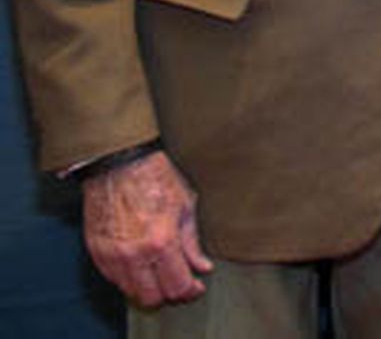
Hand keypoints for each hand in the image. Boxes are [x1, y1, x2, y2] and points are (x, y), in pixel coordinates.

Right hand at [81, 150, 212, 307]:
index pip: (177, 286)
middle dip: (169, 293)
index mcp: (161, 241)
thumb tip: (203, 267)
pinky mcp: (96, 252)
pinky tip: (141, 264)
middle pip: (152, 297)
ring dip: (148, 288)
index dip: (190, 291)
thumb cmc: (156, 178)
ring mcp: (112, 255)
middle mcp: (134, 254)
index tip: (196, 287)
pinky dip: (129, 278)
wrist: (118, 164)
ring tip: (160, 272)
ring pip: (131, 292)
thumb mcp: (185, 206)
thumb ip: (192, 242)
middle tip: (179, 281)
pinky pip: (113, 279)